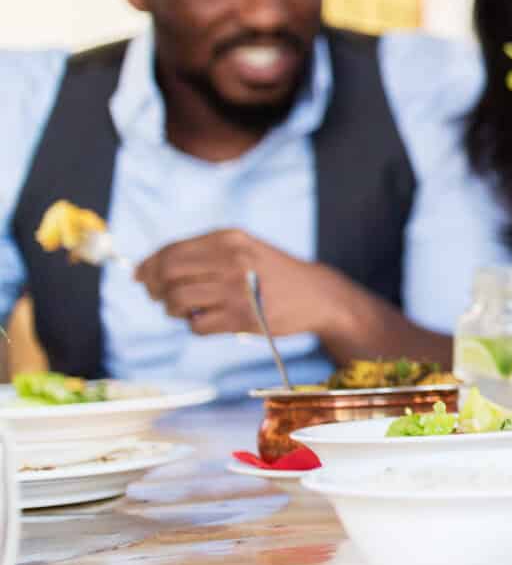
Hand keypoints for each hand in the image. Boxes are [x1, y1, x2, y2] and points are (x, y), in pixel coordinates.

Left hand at [134, 230, 358, 344]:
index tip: (140, 275)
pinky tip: (208, 320)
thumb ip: (202, 254)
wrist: (318, 296)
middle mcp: (232, 261)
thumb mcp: (243, 249)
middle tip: (159, 296)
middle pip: (168, 274)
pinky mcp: (242, 318)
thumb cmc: (273, 273)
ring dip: (171, 309)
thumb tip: (146, 269)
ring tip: (184, 310)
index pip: (171, 251)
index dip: (149, 265)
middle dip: (155, 288)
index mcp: (229, 239)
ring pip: (176, 300)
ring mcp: (237, 290)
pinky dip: (194, 325)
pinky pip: (196, 325)